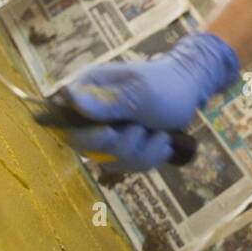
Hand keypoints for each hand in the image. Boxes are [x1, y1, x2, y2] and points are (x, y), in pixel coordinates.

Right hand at [61, 32, 238, 171]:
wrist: (188, 90)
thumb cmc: (165, 84)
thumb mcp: (141, 92)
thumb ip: (109, 100)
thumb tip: (70, 98)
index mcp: (86, 90)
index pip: (63, 123)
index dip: (85, 136)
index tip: (111, 133)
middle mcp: (89, 113)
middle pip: (88, 148)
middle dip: (122, 145)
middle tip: (142, 128)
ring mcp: (104, 132)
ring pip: (111, 161)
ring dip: (141, 152)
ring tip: (158, 132)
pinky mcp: (120, 147)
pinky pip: (128, 166)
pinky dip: (149, 157)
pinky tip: (161, 140)